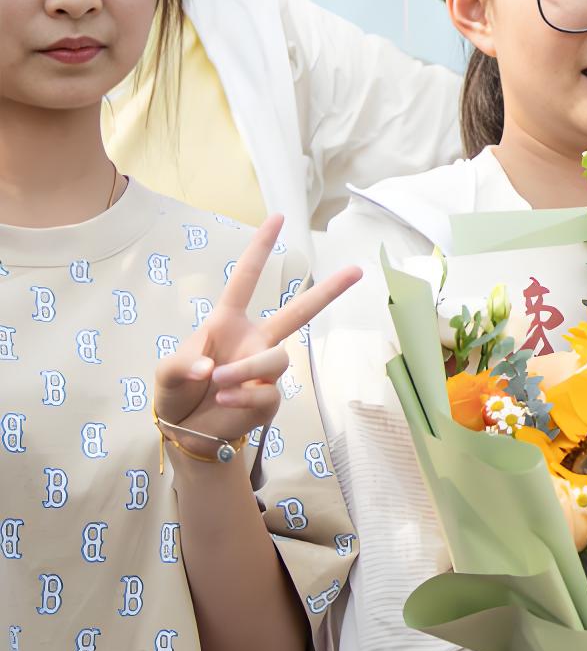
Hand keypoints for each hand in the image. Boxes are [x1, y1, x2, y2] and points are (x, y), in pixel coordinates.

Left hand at [153, 217, 360, 458]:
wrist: (186, 431)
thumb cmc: (177, 390)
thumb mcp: (166, 372)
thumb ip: (182, 364)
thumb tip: (213, 368)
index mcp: (229, 323)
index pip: (247, 280)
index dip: (260, 249)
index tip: (277, 219)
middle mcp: (255, 341)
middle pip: (299, 313)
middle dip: (328, 291)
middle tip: (357, 270)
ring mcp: (264, 371)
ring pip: (276, 360)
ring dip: (246, 370)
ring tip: (220, 383)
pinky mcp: (269, 399)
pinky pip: (266, 393)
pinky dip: (242, 398)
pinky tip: (224, 402)